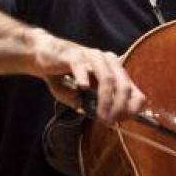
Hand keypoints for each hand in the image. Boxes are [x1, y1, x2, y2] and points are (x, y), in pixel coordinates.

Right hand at [28, 30, 144, 123]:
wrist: (42, 55)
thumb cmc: (64, 76)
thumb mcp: (82, 95)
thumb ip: (94, 105)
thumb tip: (107, 119)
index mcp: (113, 70)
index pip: (133, 89)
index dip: (132, 106)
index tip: (123, 121)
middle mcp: (107, 61)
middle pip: (123, 84)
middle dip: (120, 106)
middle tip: (111, 121)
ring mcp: (91, 56)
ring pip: (107, 78)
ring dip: (105, 100)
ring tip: (100, 115)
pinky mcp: (73, 54)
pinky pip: (81, 66)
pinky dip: (84, 77)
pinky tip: (83, 88)